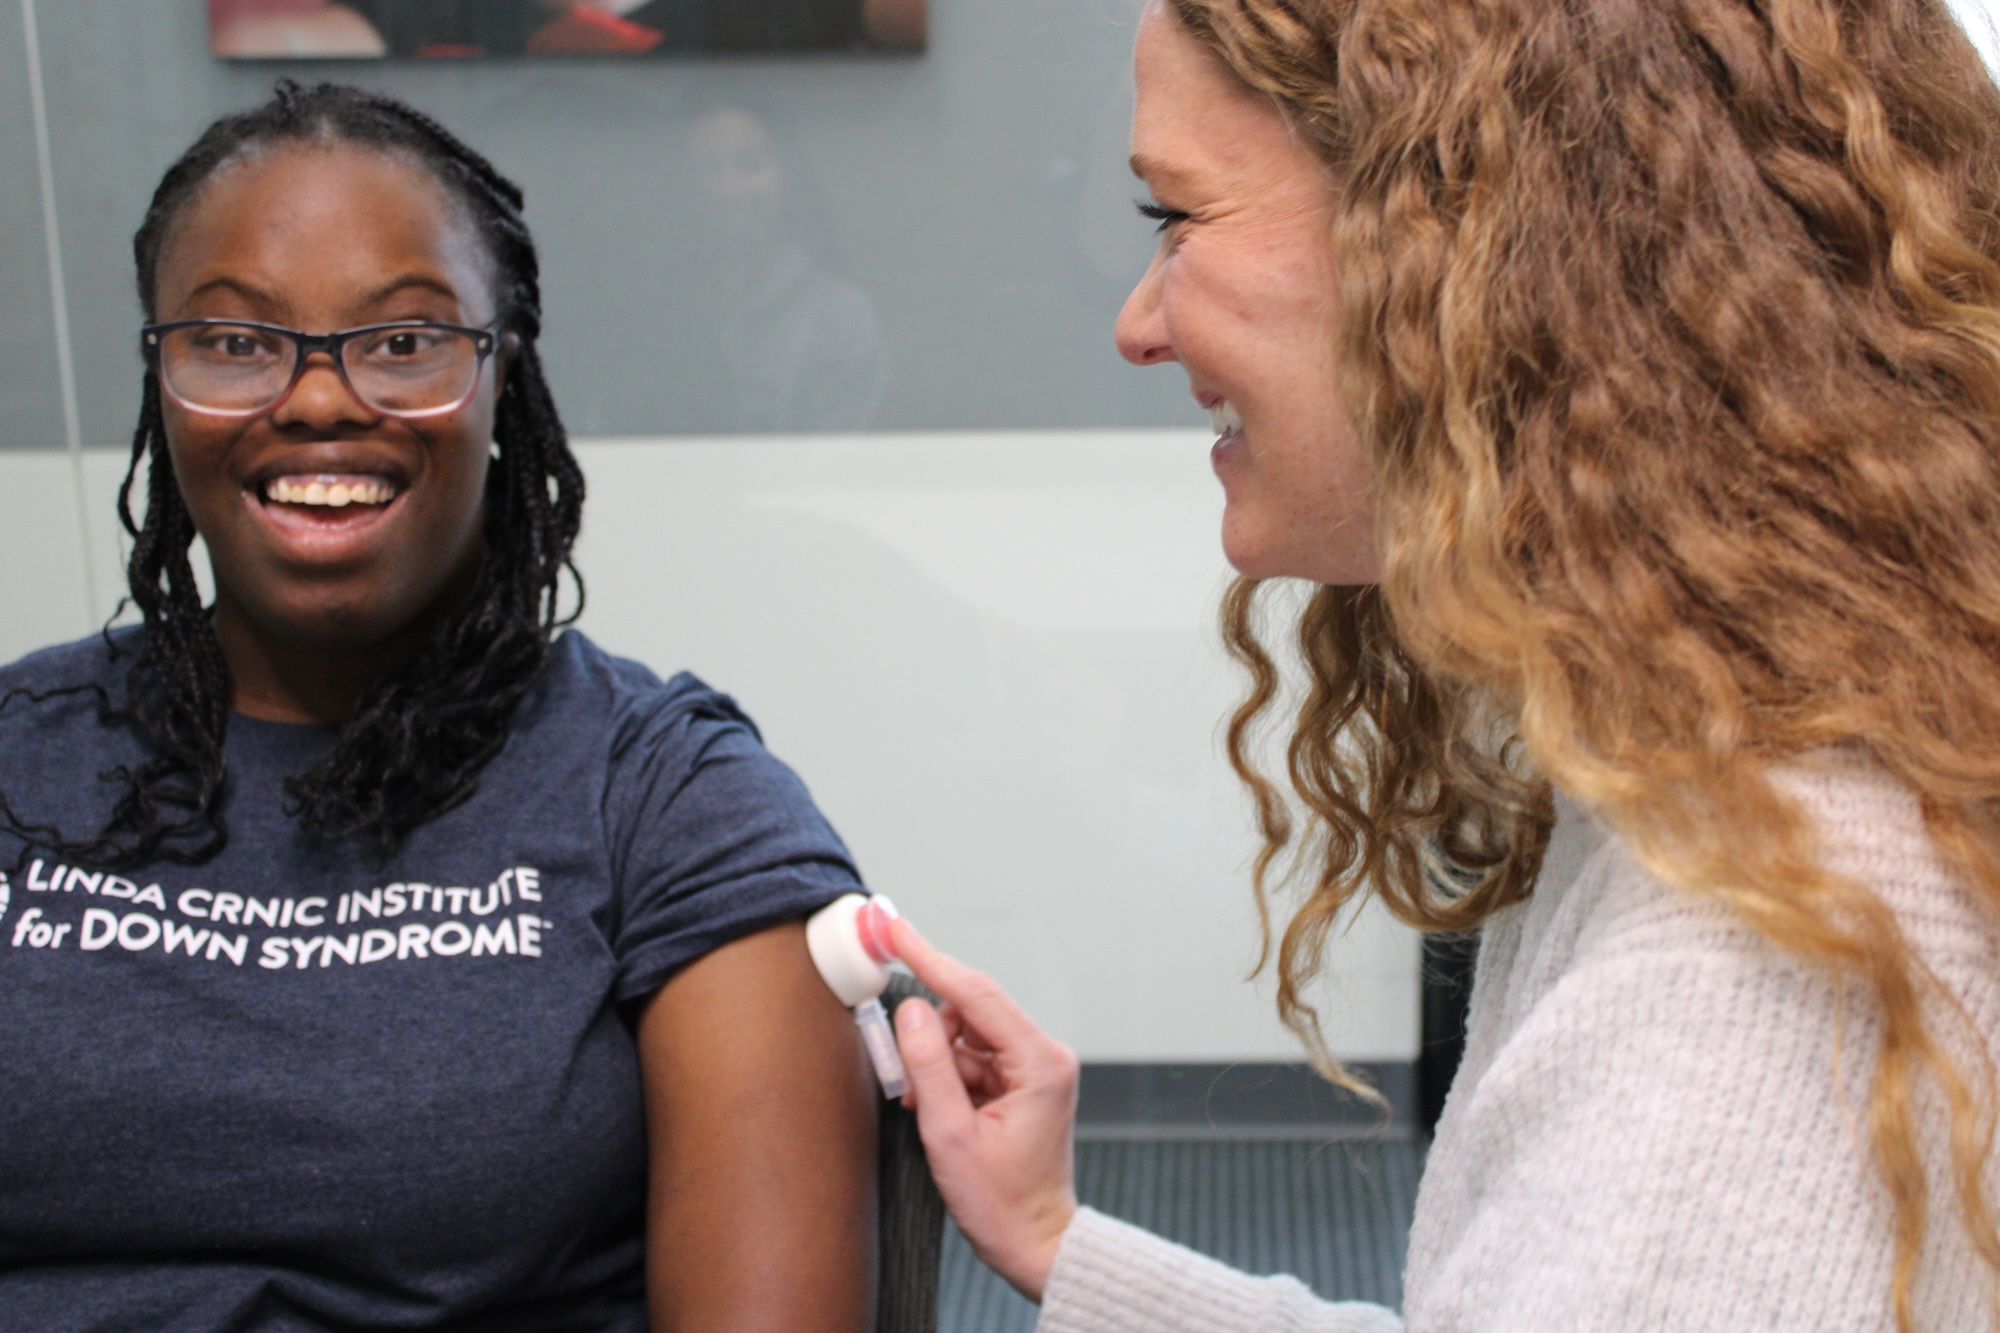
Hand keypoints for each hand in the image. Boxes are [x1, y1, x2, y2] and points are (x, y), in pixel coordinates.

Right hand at [888, 918, 1078, 1302]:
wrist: (1034, 1242)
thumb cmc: (1001, 1202)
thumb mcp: (950, 1135)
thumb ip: (928, 1066)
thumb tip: (912, 1010)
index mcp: (1039, 1062)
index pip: (976, 993)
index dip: (930, 959)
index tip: (896, 930)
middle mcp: (1044, 1055)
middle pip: (970, 1013)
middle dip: (930, 1039)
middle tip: (904, 1076)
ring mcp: (1034, 1067)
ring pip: (965, 1036)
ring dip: (937, 1064)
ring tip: (928, 1110)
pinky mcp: (1022, 1081)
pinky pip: (972, 1058)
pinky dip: (947, 1077)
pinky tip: (939, 1110)